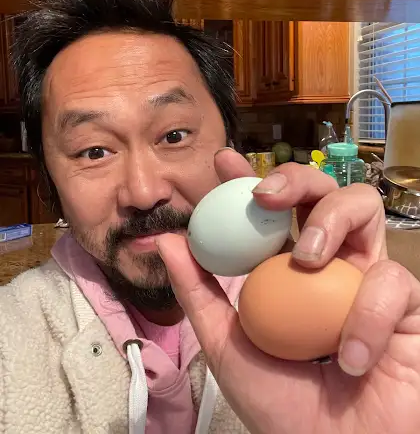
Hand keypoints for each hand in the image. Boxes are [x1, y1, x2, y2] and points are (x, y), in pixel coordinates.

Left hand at [157, 148, 419, 433]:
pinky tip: (348, 358)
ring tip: (307, 259)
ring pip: (364, 207)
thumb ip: (198, 293)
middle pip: (322, 190)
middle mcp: (328, 263)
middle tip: (266, 195)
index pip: (271, 210)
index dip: (249, 179)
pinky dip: (366, 316)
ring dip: (332, 220)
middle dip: (295, 178)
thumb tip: (168, 240)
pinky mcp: (407, 302)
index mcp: (285, 268)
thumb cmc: (282, 405)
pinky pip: (390, 282)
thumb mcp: (226, 345)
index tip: (223, 163)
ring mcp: (367, 277)